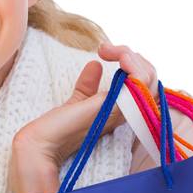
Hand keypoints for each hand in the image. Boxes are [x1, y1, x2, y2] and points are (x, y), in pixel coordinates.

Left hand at [8, 43, 160, 192]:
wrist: (42, 143)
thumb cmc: (57, 128)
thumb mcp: (78, 101)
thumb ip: (88, 86)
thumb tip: (95, 64)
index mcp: (121, 110)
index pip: (144, 84)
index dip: (132, 63)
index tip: (106, 52)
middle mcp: (128, 112)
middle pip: (151, 78)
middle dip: (134, 56)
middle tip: (106, 49)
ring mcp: (125, 111)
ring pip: (149, 78)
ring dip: (132, 57)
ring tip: (108, 51)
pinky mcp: (117, 109)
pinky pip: (141, 84)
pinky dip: (134, 67)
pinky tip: (119, 58)